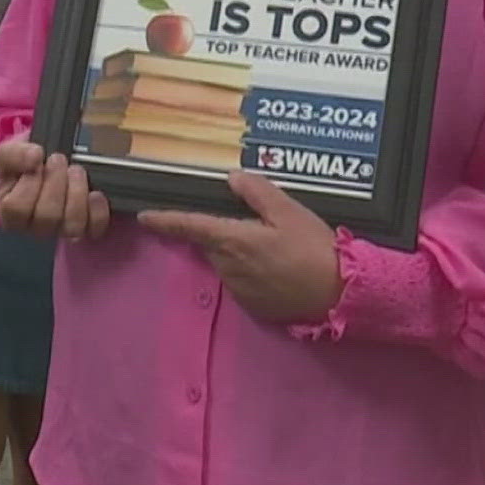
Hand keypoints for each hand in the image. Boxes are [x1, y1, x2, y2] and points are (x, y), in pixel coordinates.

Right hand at [0, 139, 108, 240]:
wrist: (47, 165)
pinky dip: (97, 211)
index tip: (37, 162)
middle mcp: (36, 228)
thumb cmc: (24, 164)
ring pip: (72, 226)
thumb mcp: (9, 153)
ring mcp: (62, 230)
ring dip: (77, 194)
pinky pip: (95, 228)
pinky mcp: (86, 229)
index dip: (29, 183)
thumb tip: (34, 157)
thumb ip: (14, 155)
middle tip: (59, 160)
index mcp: (12, 214)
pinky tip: (95, 193)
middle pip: (47, 218)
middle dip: (56, 183)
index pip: (17, 209)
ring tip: (76, 171)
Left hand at [138, 171, 342, 323]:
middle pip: (212, 243)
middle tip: (257, 224)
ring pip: (227, 263)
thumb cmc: (314, 248)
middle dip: (223, 232)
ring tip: (275, 246)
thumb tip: (232, 178)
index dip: (166, 220)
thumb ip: (257, 192)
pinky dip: (252, 271)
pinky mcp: (254, 306)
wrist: (340, 293)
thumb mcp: (289, 211)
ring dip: (238, 252)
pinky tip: (279, 267)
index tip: (145, 216)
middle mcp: (228, 267)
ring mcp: (240, 290)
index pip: (191, 226)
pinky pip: (242, 282)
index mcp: (233, 240)